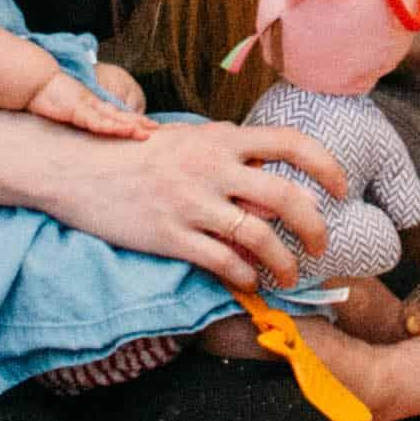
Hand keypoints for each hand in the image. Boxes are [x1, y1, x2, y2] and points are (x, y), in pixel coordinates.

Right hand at [30, 55, 148, 139]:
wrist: (35, 80)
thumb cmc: (47, 94)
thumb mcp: (65, 108)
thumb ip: (76, 114)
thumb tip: (81, 120)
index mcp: (90, 104)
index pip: (115, 113)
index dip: (131, 118)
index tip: (147, 125)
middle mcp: (92, 104)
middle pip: (119, 115)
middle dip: (137, 122)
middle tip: (156, 128)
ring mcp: (85, 106)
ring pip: (112, 119)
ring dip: (129, 126)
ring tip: (145, 132)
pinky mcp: (76, 110)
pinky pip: (95, 121)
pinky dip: (108, 126)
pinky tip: (120, 130)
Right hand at [39, 112, 347, 288]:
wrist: (77, 169)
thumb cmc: (134, 154)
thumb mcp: (187, 138)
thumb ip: (228, 152)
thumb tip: (272, 175)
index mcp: (220, 138)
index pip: (291, 142)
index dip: (326, 165)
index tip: (342, 187)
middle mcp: (211, 168)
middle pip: (285, 198)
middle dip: (315, 226)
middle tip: (322, 244)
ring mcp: (191, 204)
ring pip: (259, 237)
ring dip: (285, 262)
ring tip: (290, 275)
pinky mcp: (171, 237)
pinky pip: (224, 262)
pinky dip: (247, 276)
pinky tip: (251, 282)